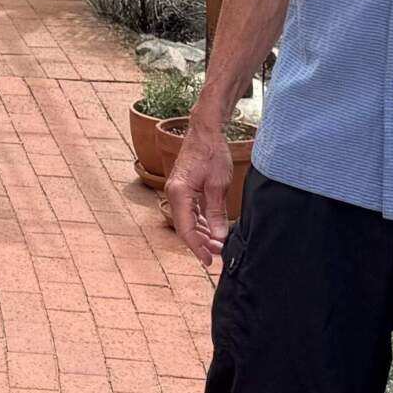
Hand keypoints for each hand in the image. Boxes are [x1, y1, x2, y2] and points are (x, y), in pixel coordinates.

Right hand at [165, 127, 233, 265]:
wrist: (205, 131)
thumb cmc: (212, 153)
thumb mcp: (218, 185)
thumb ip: (216, 214)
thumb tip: (218, 237)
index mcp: (179, 193)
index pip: (186, 230)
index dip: (198, 248)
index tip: (210, 260)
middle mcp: (174, 194)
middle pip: (184, 228)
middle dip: (201, 243)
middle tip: (219, 254)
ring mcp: (178, 191)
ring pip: (187, 221)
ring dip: (201, 234)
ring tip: (217, 244)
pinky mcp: (184, 189)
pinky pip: (190, 212)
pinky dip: (200, 222)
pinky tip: (212, 229)